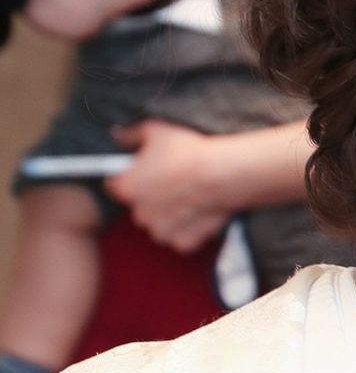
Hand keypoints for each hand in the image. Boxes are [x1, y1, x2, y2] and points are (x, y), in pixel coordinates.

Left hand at [105, 121, 231, 251]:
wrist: (224, 174)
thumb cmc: (190, 151)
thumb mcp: (155, 130)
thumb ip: (130, 135)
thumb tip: (119, 136)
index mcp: (126, 188)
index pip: (114, 184)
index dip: (130, 175)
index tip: (144, 170)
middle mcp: (140, 214)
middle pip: (139, 206)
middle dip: (151, 196)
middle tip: (172, 179)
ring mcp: (162, 230)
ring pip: (159, 224)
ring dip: (168, 214)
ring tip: (187, 196)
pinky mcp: (183, 242)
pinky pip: (180, 237)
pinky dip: (187, 228)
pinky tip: (198, 210)